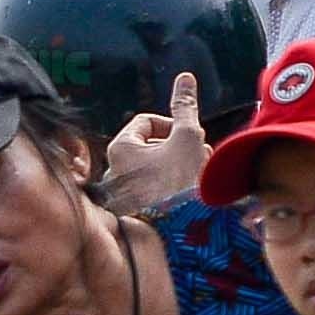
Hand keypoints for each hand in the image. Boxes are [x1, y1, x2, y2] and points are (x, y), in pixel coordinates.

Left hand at [97, 74, 211, 218]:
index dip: (172, 124)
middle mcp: (115, 172)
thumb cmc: (181, 183)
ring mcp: (124, 196)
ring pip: (156, 170)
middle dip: (180, 148)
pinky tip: (192, 198)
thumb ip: (185, 106)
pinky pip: (155, 192)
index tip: (189, 137)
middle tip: (200, 158)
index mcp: (120, 148)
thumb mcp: (188, 136)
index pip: (146, 121)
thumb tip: (184, 77)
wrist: (182, 236)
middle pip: (152, 146)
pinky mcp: (136, 215)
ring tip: (200, 179)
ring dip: (181, 168)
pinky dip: (174, 190)